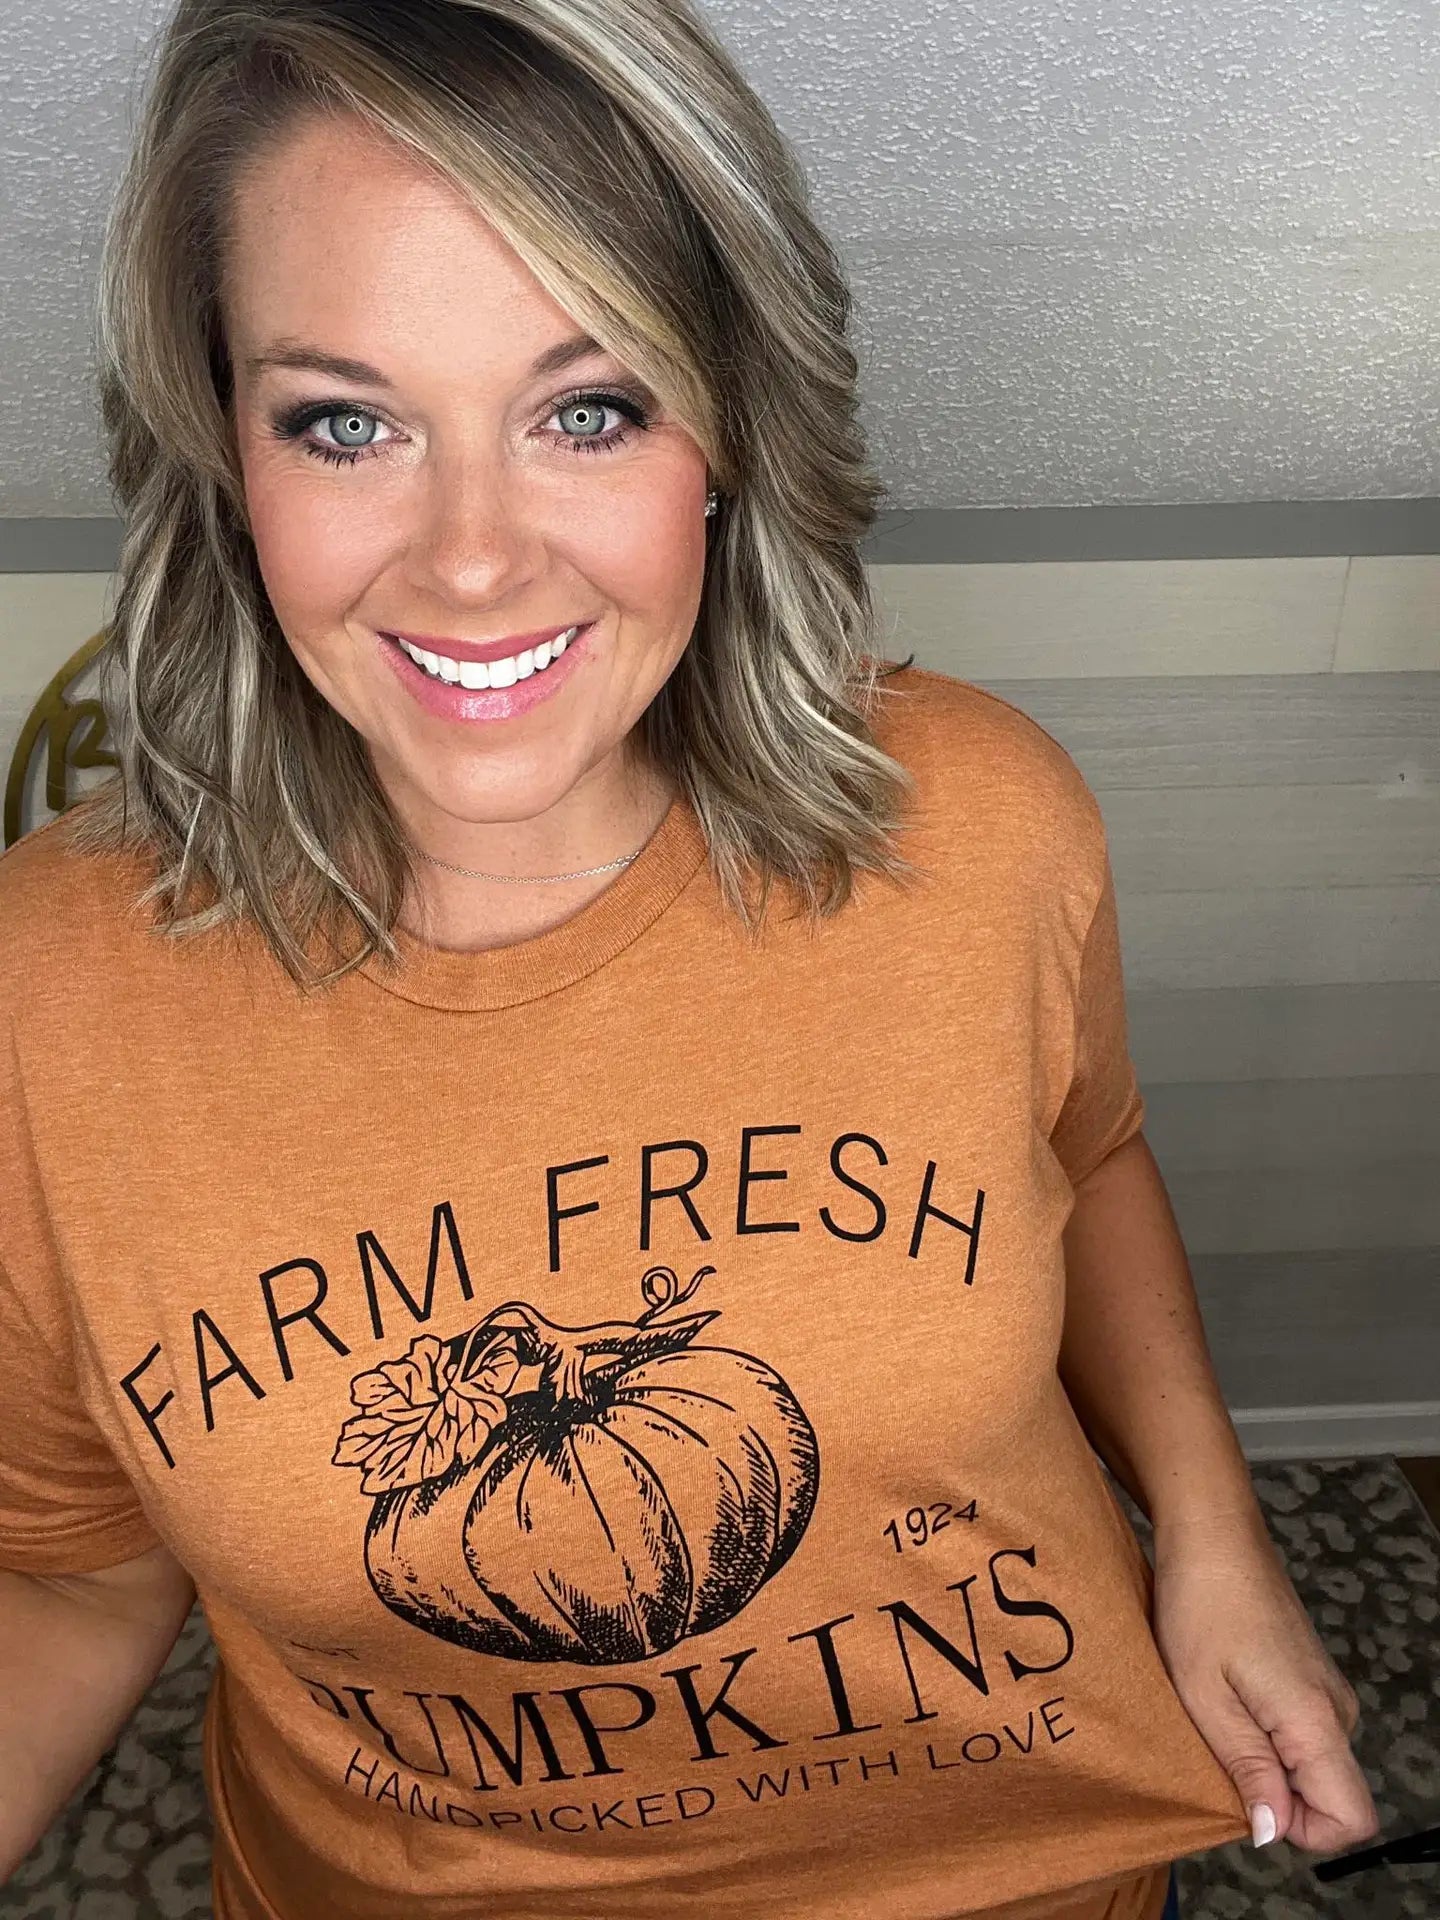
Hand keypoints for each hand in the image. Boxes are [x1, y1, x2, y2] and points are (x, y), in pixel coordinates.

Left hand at [1149, 1507, 1380, 1855]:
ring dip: (1262, 1759)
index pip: (1352, 1819)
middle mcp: (1337, 1710)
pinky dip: (1263, 1731)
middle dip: (1271, 1792)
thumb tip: (1273, 1832)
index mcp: (1317, 1721)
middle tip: (1214, 1740)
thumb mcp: (1205, 1696)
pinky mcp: (1309, 1675)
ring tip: (1213, 1711)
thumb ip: (1247, 1768)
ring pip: (1310, 1764)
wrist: (1212, 1532)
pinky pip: (1300, 1733)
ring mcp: (1326, 1691)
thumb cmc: (1200, 1605)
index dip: (1300, 1829)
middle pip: (1328, 1795)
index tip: (1244, 1790)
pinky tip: (1223, 1694)